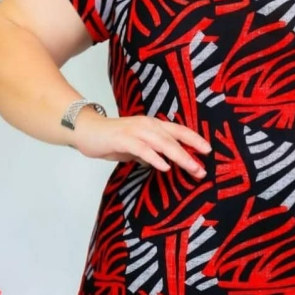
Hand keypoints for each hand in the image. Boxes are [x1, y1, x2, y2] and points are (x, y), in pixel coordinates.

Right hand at [72, 112, 211, 179]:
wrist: (86, 131)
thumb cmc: (112, 139)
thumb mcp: (136, 147)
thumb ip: (150, 152)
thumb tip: (164, 163)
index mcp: (153, 125)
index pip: (178, 131)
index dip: (194, 139)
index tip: (209, 151)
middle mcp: (147, 125)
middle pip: (174, 138)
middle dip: (191, 153)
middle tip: (203, 168)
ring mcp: (135, 131)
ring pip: (162, 143)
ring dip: (179, 156)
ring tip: (192, 168)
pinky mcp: (123, 139)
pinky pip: (142, 149)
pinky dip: (155, 158)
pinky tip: (164, 167)